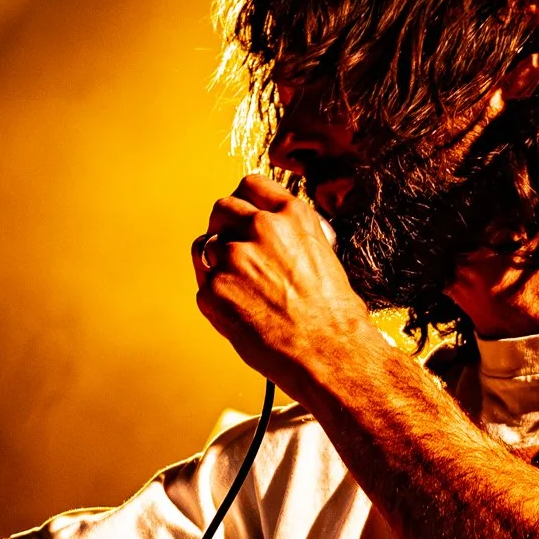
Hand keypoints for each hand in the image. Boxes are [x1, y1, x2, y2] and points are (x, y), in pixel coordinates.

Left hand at [192, 172, 379, 402]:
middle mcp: (261, 229)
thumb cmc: (334, 315)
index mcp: (291, 215)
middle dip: (224, 227)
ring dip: (216, 262)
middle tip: (234, 252)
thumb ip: (288, 236)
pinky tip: (241, 314)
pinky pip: (204, 286)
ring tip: (239, 288)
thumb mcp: (322, 254)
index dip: (244, 201)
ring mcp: (234, 258)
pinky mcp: (214, 291)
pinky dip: (216, 300)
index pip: (251, 185)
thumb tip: (265, 233)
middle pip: (222, 209)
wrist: (330, 353)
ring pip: (205, 245)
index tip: (242, 213)